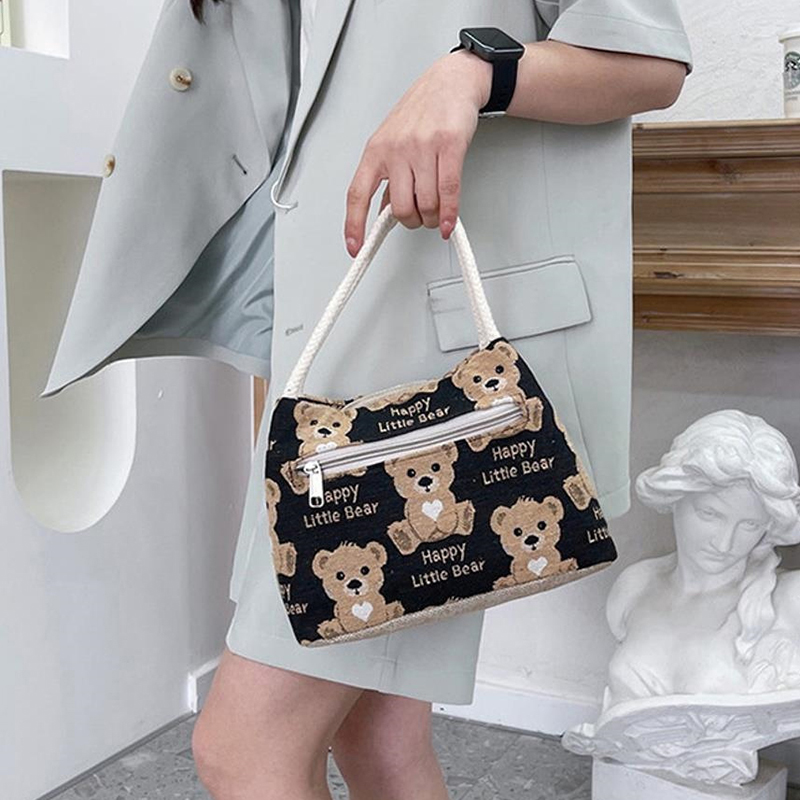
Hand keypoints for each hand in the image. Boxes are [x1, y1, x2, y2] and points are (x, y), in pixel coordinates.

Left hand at [344, 49, 491, 256]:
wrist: (451, 81)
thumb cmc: (421, 112)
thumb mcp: (392, 143)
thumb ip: (387, 179)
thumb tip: (382, 214)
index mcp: (375, 151)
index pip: (357, 194)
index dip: (354, 225)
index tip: (355, 248)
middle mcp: (396, 149)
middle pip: (399, 208)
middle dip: (412, 221)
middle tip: (419, 218)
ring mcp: (423, 147)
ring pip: (425, 204)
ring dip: (432, 218)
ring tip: (436, 213)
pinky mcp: (450, 146)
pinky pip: (448, 192)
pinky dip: (449, 215)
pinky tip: (448, 223)